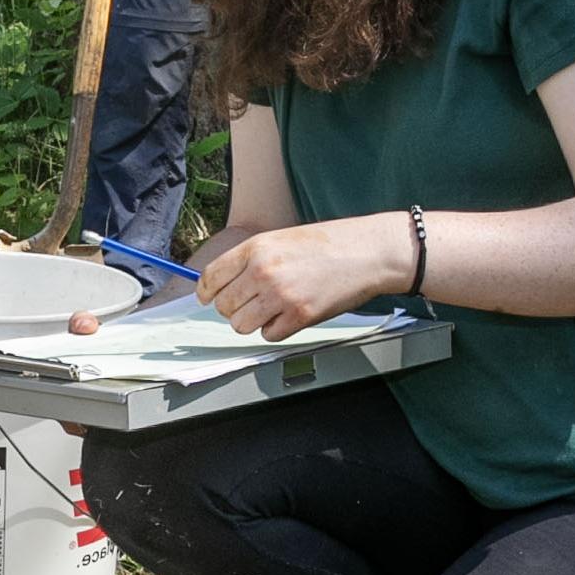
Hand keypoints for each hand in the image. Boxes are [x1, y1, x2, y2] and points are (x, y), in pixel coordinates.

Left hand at [196, 214, 411, 340]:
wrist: (367, 252)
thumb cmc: (328, 244)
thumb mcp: (281, 239)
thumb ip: (252, 260)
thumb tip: (225, 284)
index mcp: (256, 248)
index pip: (211, 277)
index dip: (206, 292)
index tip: (208, 298)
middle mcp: (263, 271)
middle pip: (224, 306)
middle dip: (234, 309)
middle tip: (251, 303)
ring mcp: (281, 295)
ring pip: (242, 325)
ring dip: (253, 321)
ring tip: (273, 308)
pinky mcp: (299, 316)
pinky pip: (269, 335)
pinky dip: (277, 329)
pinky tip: (291, 314)